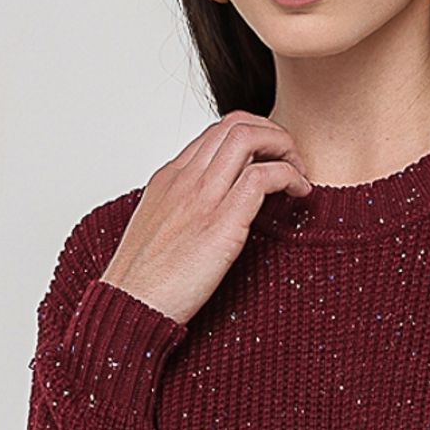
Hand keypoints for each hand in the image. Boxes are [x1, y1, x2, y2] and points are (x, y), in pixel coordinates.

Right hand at [98, 112, 312, 326]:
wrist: (130, 306)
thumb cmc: (144, 282)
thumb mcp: (159, 231)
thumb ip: (183, 211)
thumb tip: (209, 215)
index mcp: (169, 178)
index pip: (217, 132)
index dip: (253, 136)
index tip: (270, 161)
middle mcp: (185, 178)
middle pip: (236, 124)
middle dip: (274, 133)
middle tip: (291, 162)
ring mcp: (202, 196)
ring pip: (250, 138)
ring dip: (285, 148)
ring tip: (299, 175)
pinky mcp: (222, 221)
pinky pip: (263, 176)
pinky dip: (290, 176)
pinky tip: (299, 194)